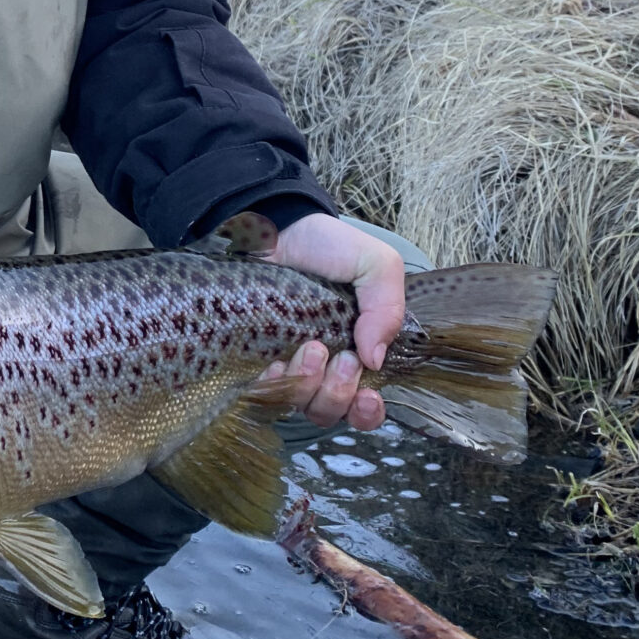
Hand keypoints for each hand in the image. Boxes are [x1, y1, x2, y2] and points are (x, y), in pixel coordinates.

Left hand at [258, 214, 405, 430]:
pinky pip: (261, 392)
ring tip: (308, 346)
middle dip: (339, 392)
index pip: (364, 407)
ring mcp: (284, 365)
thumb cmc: (327, 246)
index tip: (367, 396)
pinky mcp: (250, 359)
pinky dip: (272, 385)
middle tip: (340, 355)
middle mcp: (321, 367)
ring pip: (298, 405)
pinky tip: (273, 363)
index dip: (367, 413)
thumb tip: (375, 360)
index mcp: (356, 351)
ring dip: (308, 384)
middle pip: (332, 411)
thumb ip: (388, 309)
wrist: (274, 226)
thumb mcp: (376, 265)